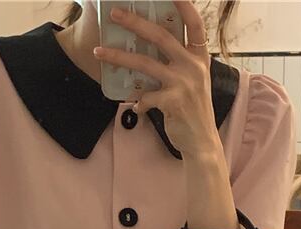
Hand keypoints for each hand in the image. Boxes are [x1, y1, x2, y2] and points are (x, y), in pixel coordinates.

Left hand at [92, 1, 218, 158]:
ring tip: (98, 52)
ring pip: (144, 63)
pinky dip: (138, 102)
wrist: (201, 142)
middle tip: (114, 14)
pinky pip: (145, 96)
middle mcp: (193, 66)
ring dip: (118, 56)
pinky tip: (138, 107)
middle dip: (135, 22)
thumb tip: (150, 50)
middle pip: (160, 36)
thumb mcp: (195, 82)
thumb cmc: (194, 111)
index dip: (184, 4)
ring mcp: (183, 83)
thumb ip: (180, 64)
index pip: (194, 24)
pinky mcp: (173, 102)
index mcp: (200, 58)